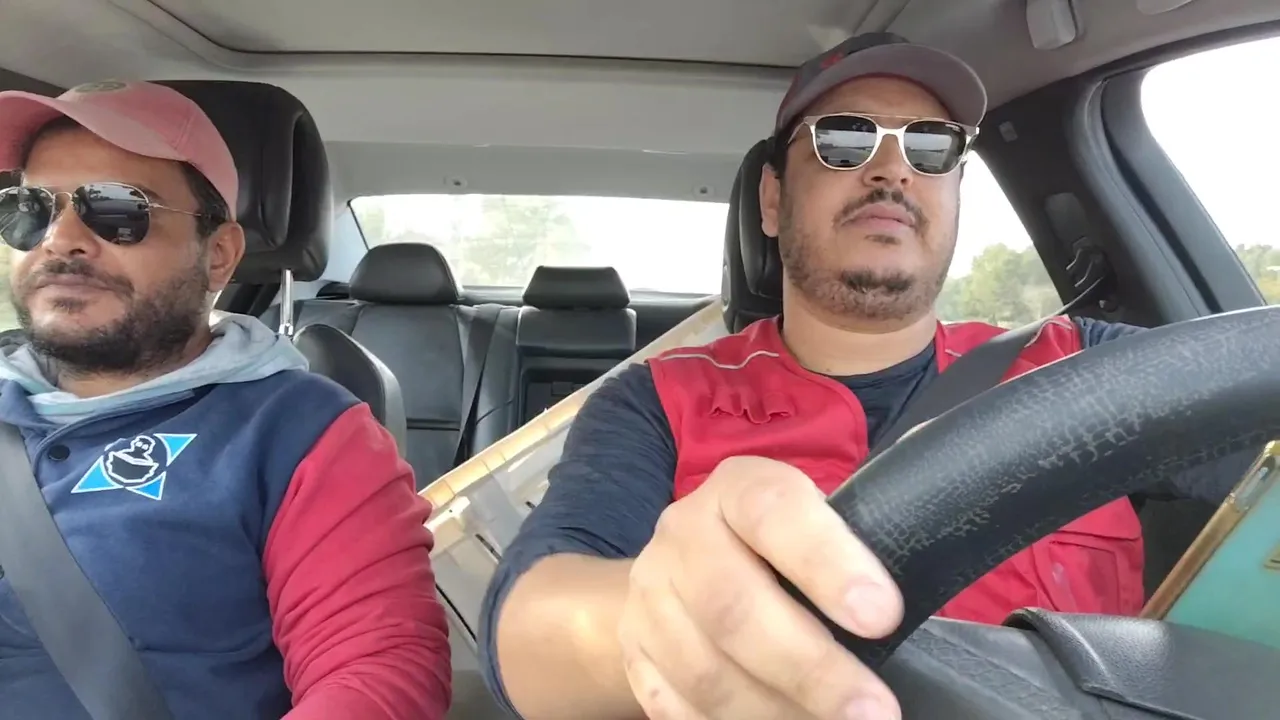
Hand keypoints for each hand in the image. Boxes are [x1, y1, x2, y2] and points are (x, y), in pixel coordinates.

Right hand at [617, 456, 903, 718]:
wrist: (679, 565)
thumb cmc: (777, 545)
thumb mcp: (814, 518)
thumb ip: (859, 536)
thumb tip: (931, 548)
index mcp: (736, 489)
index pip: (774, 512)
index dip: (828, 563)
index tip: (884, 616)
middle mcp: (683, 535)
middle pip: (734, 607)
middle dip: (811, 667)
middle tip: (875, 711)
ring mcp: (651, 598)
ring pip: (706, 671)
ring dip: (776, 713)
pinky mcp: (634, 654)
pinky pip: (676, 707)